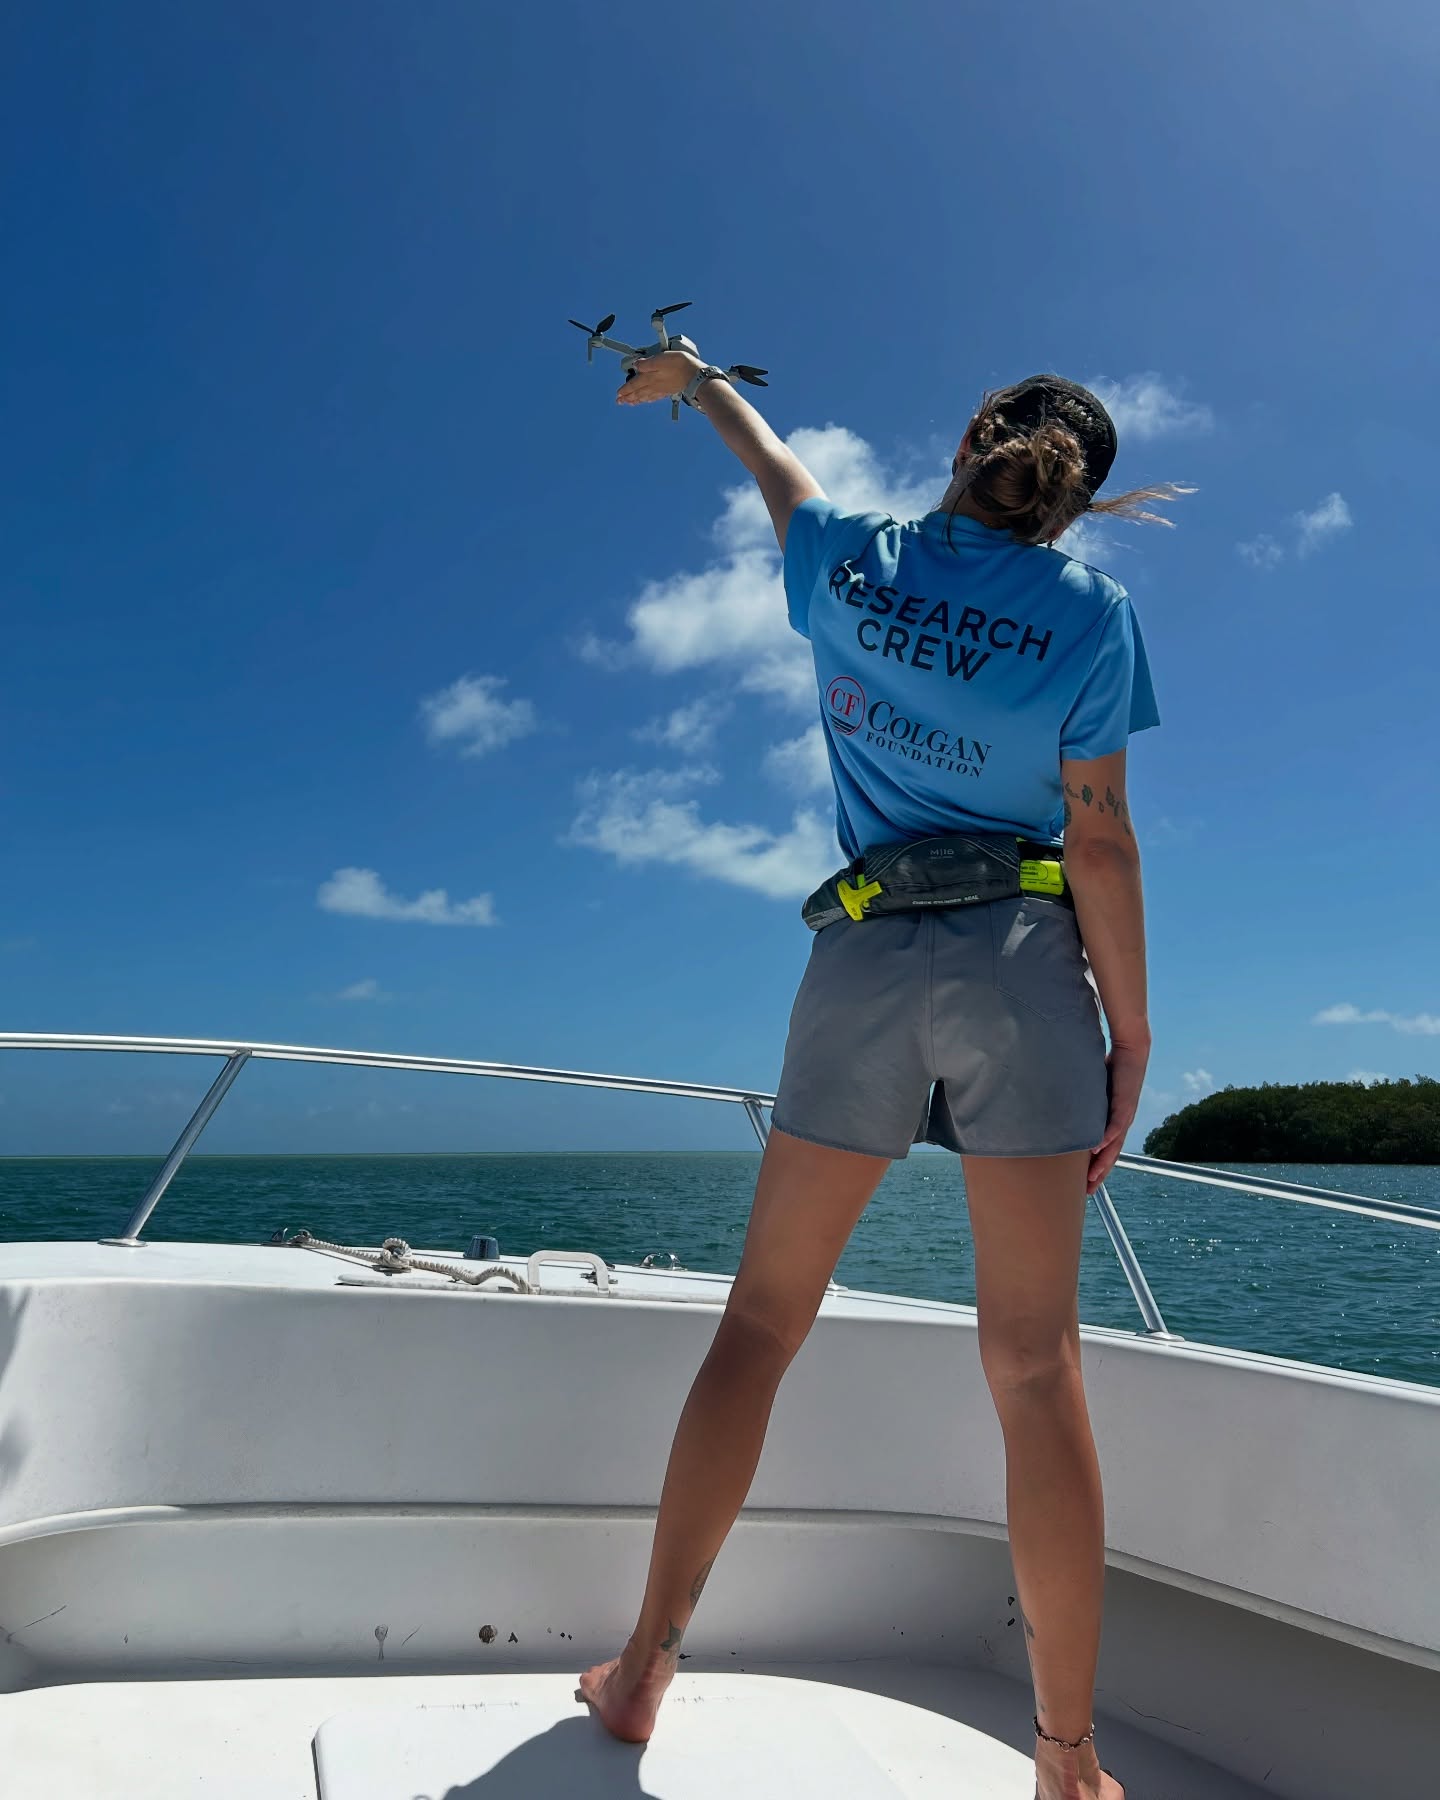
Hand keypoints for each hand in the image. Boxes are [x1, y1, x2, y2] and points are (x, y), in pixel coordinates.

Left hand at [617, 349, 703, 406]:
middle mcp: (653, 386)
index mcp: (649, 378)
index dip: (625, 389)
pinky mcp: (668, 390)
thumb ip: (646, 363)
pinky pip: (654, 397)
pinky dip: (648, 399)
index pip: (633, 385)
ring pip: (644, 396)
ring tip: (630, 403)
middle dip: (627, 397)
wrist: (694, 375)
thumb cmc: (679, 365)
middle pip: (637, 393)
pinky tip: (647, 400)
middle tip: (620, 402)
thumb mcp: (660, 359)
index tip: (618, 394)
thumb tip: (636, 365)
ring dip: (636, 400)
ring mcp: (661, 390)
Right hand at [1087, 1040, 1148, 1194]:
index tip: (1085, 1184)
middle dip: (1099, 1173)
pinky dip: (1108, 1136)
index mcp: (1111, 1121)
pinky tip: (1099, 1148)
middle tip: (1088, 1191)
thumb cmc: (1108, 1067)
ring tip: (1093, 1176)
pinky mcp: (1125, 1102)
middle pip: (1110, 1154)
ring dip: (1104, 1161)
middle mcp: (1120, 1122)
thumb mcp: (1088, 1090)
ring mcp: (1124, 1114)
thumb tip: (1054, 1103)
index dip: (1095, 1167)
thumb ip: (1077, 1101)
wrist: (1132, 1049)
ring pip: (1114, 1144)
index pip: (1103, 1150)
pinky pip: (1116, 1123)